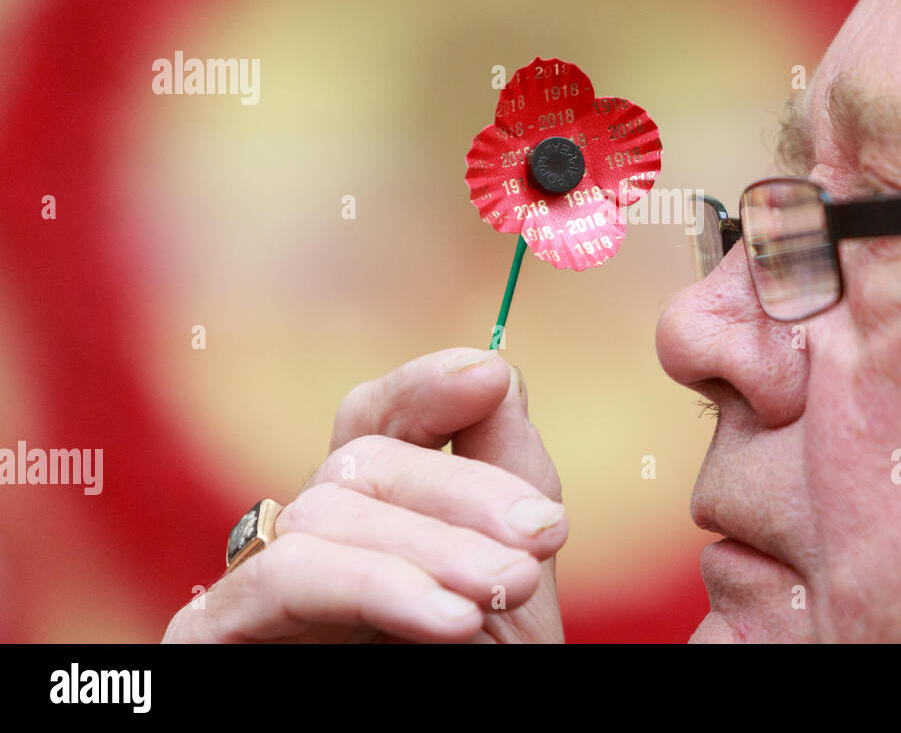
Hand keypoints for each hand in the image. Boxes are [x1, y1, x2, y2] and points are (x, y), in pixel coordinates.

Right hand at [162, 348, 565, 642]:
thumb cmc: (479, 675)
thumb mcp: (510, 573)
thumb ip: (505, 470)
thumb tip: (494, 368)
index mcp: (371, 514)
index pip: (372, 416)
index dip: (423, 384)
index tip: (488, 378)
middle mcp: (306, 537)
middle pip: (359, 454)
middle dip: (462, 490)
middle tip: (544, 543)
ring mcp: (256, 587)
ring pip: (326, 505)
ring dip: (432, 546)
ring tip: (507, 592)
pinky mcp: (213, 639)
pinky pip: (286, 575)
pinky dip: (376, 586)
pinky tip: (449, 623)